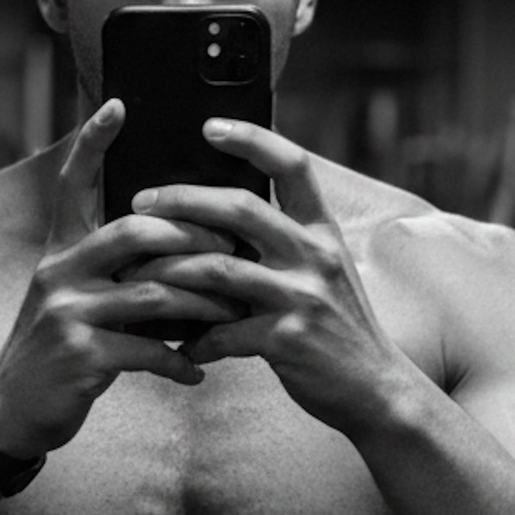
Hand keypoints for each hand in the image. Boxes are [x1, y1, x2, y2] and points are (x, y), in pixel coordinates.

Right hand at [0, 101, 242, 457]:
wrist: (16, 409)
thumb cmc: (62, 349)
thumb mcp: (77, 298)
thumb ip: (114, 270)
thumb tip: (178, 249)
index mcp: (62, 249)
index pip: (73, 184)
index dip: (92, 142)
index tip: (119, 104)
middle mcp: (59, 271)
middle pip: (134, 231)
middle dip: (193, 237)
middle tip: (232, 248)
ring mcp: (67, 312)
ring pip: (152, 293)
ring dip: (203, 303)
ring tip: (234, 312)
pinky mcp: (80, 354)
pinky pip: (147, 350)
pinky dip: (180, 360)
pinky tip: (199, 368)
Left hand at [132, 118, 412, 434]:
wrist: (376, 388)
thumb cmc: (340, 328)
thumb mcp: (326, 271)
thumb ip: (287, 243)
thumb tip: (226, 216)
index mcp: (323, 231)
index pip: (293, 166)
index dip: (253, 138)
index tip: (209, 126)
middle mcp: (315, 255)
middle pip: (241, 208)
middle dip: (183, 201)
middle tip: (141, 202)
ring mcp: (302, 297)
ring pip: (219, 270)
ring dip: (170, 270)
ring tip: (137, 273)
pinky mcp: (287, 340)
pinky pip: (224, 334)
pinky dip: (195, 340)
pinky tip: (179, 347)